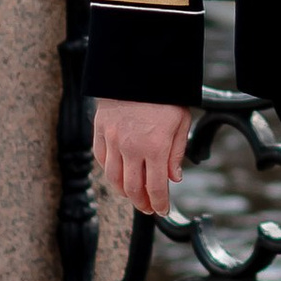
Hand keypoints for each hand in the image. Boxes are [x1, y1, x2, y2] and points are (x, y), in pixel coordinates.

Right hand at [93, 96, 191, 220]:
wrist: (138, 69)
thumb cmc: (164, 95)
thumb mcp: (181, 121)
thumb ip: (176, 152)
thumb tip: (175, 178)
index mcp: (155, 147)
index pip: (156, 187)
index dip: (159, 203)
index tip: (162, 210)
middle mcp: (131, 148)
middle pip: (132, 188)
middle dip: (141, 203)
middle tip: (148, 208)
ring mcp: (112, 140)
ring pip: (113, 178)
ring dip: (124, 192)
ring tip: (133, 195)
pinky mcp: (100, 131)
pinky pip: (101, 159)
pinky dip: (109, 171)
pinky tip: (118, 173)